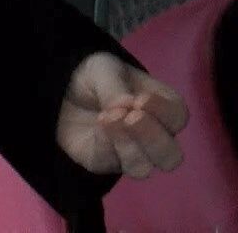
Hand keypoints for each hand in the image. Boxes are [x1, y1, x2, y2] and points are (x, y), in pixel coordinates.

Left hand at [56, 52, 187, 177]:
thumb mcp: (103, 69)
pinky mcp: (105, 163)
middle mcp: (152, 136)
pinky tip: (98, 126)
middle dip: (153, 138)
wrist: (60, 90)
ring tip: (109, 118)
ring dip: (129, 146)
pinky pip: (112, 164)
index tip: (140, 99)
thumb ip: (115, 87)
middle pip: (170, 155)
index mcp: (161, 107)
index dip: (163, 111)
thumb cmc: (95, 77)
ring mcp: (130, 154)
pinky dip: (106, 145)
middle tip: (132, 117)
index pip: (177, 117)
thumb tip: (126, 105)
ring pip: (144, 168)